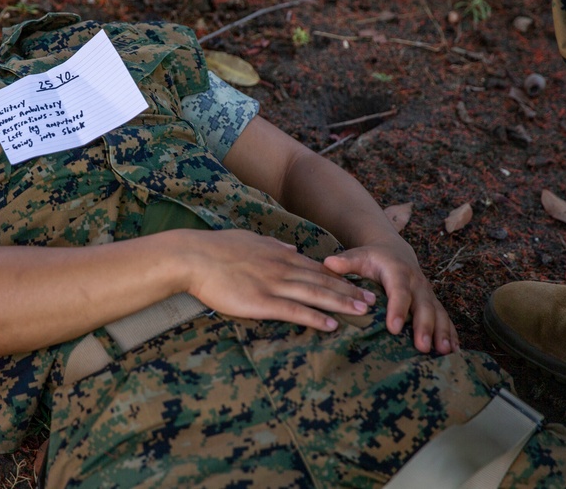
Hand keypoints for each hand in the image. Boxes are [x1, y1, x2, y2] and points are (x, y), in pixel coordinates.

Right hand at [181, 229, 376, 331]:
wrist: (194, 257)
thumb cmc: (217, 249)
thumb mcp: (249, 239)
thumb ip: (273, 244)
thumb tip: (291, 247)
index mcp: (278, 254)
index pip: (316, 267)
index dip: (339, 277)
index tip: (358, 284)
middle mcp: (281, 268)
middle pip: (322, 281)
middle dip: (349, 292)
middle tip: (372, 301)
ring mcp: (273, 285)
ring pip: (315, 295)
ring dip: (341, 304)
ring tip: (362, 312)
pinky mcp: (261, 302)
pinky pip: (294, 311)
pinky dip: (315, 317)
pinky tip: (332, 324)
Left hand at [322, 242, 458, 354]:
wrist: (394, 251)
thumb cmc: (371, 258)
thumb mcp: (358, 256)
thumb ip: (345, 262)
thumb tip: (328, 263)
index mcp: (397, 272)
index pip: (399, 291)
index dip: (397, 309)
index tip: (393, 328)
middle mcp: (417, 283)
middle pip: (423, 305)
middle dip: (424, 327)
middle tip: (422, 347)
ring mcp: (427, 294)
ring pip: (438, 313)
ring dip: (442, 333)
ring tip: (443, 352)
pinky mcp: (433, 303)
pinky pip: (445, 318)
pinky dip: (450, 334)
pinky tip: (453, 351)